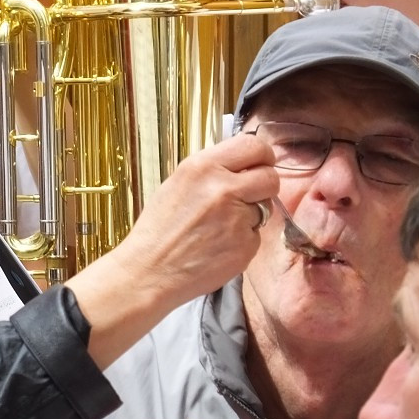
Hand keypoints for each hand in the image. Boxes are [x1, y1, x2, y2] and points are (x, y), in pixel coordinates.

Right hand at [124, 132, 277, 302]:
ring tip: (220, 227)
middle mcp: (223, 189)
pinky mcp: (246, 246)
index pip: (254, 146)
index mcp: (202, 167)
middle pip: (270, 176)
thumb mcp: (177, 184)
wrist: (148, 271)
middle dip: (263, 186)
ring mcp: (237, 219)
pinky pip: (256, 235)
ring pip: (265, 207)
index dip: (263, 157)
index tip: (260, 164)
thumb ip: (212, 172)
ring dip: (251, 215)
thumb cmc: (157, 231)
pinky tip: (218, 246)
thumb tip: (242, 166)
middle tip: (248, 196)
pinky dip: (242, 240)